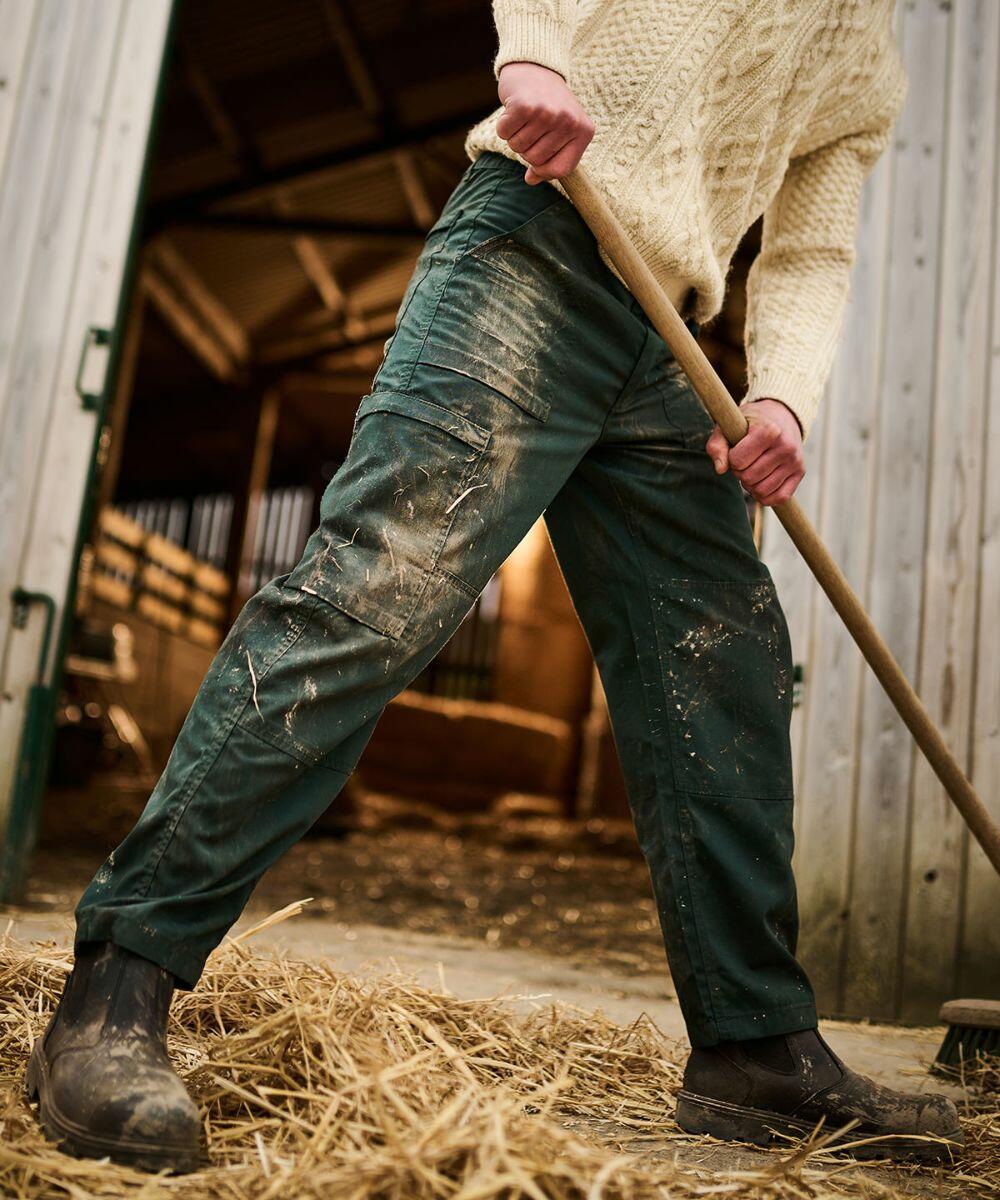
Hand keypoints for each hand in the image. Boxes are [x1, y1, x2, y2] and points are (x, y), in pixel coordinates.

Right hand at [496, 62, 594, 183]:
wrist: (537, 65)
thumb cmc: (549, 103)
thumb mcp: (561, 130)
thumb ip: (551, 158)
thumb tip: (531, 180)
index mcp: (584, 131)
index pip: (560, 170)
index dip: (544, 171)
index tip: (537, 162)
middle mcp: (568, 122)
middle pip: (536, 160)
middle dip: (527, 149)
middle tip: (531, 127)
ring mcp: (547, 113)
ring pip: (518, 148)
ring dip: (514, 136)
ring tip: (524, 118)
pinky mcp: (525, 106)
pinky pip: (504, 133)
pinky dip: (503, 125)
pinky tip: (512, 110)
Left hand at [706, 399, 804, 506]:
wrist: (781, 417)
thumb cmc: (750, 424)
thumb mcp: (729, 427)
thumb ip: (717, 446)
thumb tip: (720, 470)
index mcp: (769, 430)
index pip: (738, 460)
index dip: (731, 459)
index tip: (737, 450)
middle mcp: (786, 446)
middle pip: (749, 478)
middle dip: (740, 473)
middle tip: (744, 461)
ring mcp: (795, 461)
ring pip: (762, 491)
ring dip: (751, 486)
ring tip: (752, 470)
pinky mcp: (800, 473)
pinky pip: (779, 498)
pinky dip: (765, 496)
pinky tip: (761, 482)